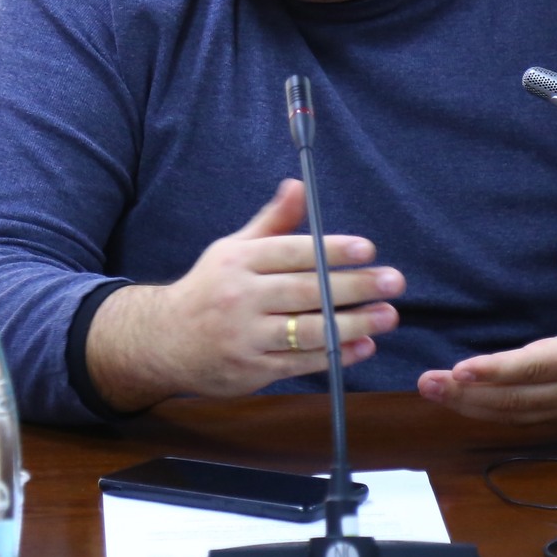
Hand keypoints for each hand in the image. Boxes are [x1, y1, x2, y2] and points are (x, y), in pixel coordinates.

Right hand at [87, 180, 404, 412]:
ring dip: (353, 324)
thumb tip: (299, 185)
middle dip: (354, 287)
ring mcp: (246, 337)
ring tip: (388, 316)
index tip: (368, 249)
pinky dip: (336, 355)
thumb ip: (271, 222)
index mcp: (238, 261)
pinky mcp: (252, 370)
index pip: (292, 252)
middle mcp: (241, 297)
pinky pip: (301, 363)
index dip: (331, 250)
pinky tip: (363, 346)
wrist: (163, 341)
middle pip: (306, 291)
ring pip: (308, 330)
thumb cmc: (210, 288)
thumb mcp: (232, 249)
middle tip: (393, 282)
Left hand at [415, 243, 556, 423]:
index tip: (460, 369)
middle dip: (468, 393)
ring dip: (471, 406)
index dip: (495, 370)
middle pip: (515, 398)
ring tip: (432, 391)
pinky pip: (521, 418)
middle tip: (428, 381)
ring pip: (514, 414)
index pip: (534, 367)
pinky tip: (460, 402)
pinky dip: (489, 413)